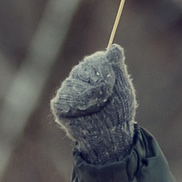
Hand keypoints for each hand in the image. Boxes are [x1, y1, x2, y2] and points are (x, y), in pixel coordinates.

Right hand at [50, 45, 136, 165]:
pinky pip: (63, 100)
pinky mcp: (60, 104)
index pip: (96, 61)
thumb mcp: (122, 86)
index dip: (107, 76)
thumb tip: (115, 48)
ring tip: (94, 109)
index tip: (113, 88)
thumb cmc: (118, 109)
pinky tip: (83, 114)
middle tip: (105, 101)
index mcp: (94, 67)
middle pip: (82, 72)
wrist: (111, 134)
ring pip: (72, 86)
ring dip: (88, 100)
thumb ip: (117, 66)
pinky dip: (75, 108)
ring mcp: (68, 88)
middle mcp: (79, 74)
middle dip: (98, 89)